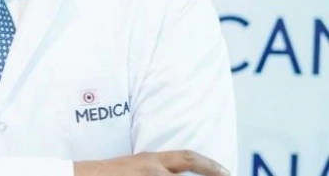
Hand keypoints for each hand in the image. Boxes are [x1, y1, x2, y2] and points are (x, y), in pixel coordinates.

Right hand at [73, 150, 229, 175]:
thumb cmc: (105, 173)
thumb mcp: (132, 166)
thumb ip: (151, 169)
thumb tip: (168, 173)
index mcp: (150, 159)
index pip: (186, 157)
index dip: (209, 164)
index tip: (225, 171)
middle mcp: (152, 170)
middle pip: (186, 168)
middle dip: (210, 172)